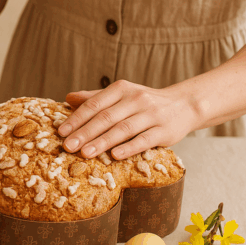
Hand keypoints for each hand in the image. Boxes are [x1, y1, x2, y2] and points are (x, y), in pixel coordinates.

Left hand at [57, 80, 198, 160]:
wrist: (184, 104)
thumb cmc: (144, 103)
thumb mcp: (121, 95)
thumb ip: (95, 98)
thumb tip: (68, 98)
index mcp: (122, 89)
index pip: (95, 104)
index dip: (77, 118)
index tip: (61, 132)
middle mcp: (136, 99)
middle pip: (106, 117)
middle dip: (85, 133)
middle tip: (68, 146)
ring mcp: (152, 114)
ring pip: (123, 129)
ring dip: (102, 142)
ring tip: (85, 153)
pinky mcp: (164, 130)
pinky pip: (144, 140)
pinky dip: (129, 147)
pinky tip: (114, 155)